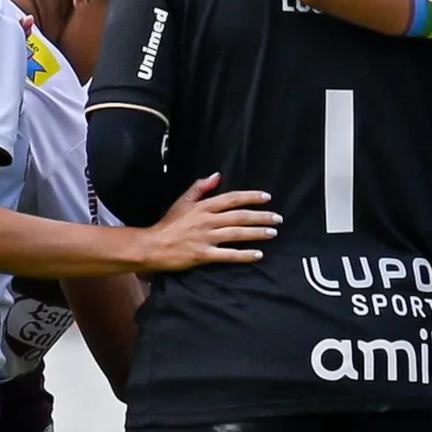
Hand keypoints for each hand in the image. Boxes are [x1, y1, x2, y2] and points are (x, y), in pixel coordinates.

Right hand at [136, 173, 277, 270]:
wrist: (152, 246)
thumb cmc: (168, 224)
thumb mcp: (182, 202)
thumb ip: (200, 188)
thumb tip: (217, 175)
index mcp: (203, 206)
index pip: (232, 198)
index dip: (251, 197)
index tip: (267, 198)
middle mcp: (207, 220)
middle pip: (239, 216)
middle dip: (261, 217)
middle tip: (278, 218)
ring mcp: (206, 238)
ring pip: (237, 234)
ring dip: (257, 233)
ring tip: (273, 233)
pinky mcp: (203, 255)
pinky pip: (228, 255)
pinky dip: (244, 255)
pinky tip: (258, 254)